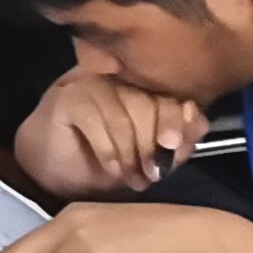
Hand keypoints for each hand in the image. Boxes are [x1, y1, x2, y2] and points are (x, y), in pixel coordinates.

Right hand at [13, 69, 208, 196]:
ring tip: (128, 175)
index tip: (173, 151)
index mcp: (145, 86)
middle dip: (152, 144)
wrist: (53, 169)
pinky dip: (108, 149)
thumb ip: (178, 141)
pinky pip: (97, 120)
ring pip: (126, 113)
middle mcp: (120, 77)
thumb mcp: (150, 156)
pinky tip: (111, 167)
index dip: (177, 123)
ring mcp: (92, 83)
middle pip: (150, 103)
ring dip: (130, 151)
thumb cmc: (105, 160)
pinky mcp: (67, 96)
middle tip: (151, 173)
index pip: (172, 95)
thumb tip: (198, 122)